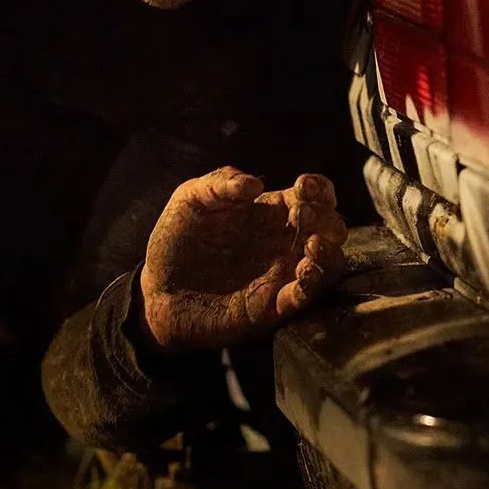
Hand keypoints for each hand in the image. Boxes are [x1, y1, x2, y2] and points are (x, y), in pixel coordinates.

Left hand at [138, 168, 347, 352]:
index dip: (319, 188)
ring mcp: (281, 275)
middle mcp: (282, 243)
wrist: (156, 292)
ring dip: (330, 250)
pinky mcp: (272, 307)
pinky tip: (303, 270)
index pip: (314, 196)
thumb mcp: (190, 199)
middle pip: (331, 226)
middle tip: (301, 216)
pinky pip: (308, 296)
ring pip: (330, 262)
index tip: (304, 187)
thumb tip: (255, 185)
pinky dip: (314, 282)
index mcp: (270, 212)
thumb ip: (218, 181)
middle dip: (325, 216)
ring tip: (311, 244)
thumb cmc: (175, 243)